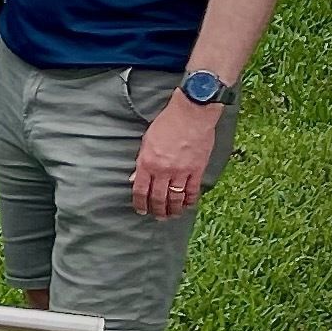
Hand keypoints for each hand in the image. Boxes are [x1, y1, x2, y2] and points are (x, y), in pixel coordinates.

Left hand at [132, 92, 220, 218]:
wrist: (192, 113)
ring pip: (175, 198)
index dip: (140, 203)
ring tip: (171, 216)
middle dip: (156, 210)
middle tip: (157, 217)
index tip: (141, 210)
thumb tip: (134, 179)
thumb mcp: (146, 141)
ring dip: (173, 210)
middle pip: (158, 198)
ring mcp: (181, 172)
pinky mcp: (197, 170)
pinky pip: (192, 191)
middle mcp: (163, 170)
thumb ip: (141, 162)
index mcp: (147, 163)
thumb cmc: (167, 123)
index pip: (140, 190)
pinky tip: (187, 206)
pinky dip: (189, 201)